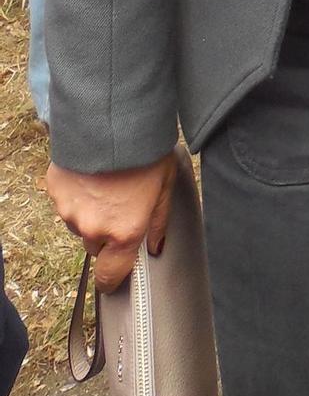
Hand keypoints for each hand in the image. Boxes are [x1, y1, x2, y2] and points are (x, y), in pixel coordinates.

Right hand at [46, 153, 177, 291]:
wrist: (114, 118)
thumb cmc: (147, 150)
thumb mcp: (166, 184)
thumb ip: (160, 221)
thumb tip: (155, 247)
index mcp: (125, 231)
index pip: (110, 275)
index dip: (112, 278)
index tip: (114, 276)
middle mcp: (95, 227)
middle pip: (96, 245)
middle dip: (106, 232)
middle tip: (120, 203)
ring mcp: (71, 211)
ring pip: (79, 224)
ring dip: (90, 211)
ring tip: (107, 182)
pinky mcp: (56, 192)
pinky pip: (66, 202)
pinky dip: (77, 194)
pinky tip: (91, 173)